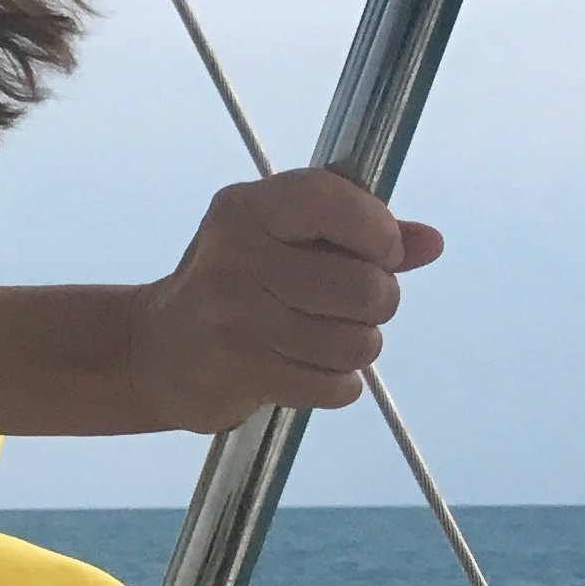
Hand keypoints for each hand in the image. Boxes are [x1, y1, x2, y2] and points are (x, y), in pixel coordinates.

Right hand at [128, 168, 443, 432]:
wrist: (154, 351)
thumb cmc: (234, 285)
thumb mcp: (281, 240)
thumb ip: (358, 233)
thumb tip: (430, 243)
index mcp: (245, 209)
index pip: (328, 199)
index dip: (376, 231)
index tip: (380, 252)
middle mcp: (233, 256)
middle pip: (363, 286)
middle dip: (378, 303)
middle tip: (354, 307)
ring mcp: (232, 316)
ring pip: (354, 343)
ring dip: (357, 348)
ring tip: (328, 340)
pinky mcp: (236, 370)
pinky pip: (333, 386)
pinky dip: (337, 385)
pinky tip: (311, 371)